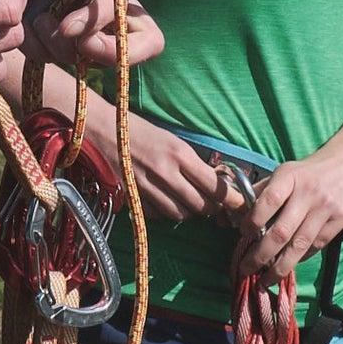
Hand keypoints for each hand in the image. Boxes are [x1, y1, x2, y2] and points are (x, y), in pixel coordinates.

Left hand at [0, 0, 170, 73]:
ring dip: (60, 46)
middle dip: (106, 53)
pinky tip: (22, 19)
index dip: (104, 23)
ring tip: (36, 18)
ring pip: (84, 56)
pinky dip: (35, 44)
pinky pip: (49, 54)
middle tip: (72, 41)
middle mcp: (101, 0)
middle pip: (131, 47)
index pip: (131, 13)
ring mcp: (75, 18)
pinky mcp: (47, 30)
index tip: (69, 25)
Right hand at [119, 115, 251, 225]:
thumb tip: (215, 181)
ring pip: (179, 213)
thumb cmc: (141, 130)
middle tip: (215, 205)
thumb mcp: (173, 140)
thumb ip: (192, 162)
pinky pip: (157, 215)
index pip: (213, 185)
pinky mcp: (132, 196)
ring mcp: (147, 186)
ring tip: (192, 204)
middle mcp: (165, 171)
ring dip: (190, 212)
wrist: (104, 128)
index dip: (230, 199)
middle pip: (199, 204)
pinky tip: (167, 203)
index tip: (238, 203)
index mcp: (179, 153)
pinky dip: (166, 213)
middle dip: (211, 208)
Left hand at [239, 148, 342, 288]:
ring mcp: (325, 209)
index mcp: (289, 177)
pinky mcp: (340, 222)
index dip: (253, 220)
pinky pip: (315, 246)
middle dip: (261, 254)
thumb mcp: (285, 173)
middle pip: (282, 231)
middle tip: (246, 269)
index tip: (242, 234)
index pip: (268, 200)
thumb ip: (262, 192)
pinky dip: (299, 258)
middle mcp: (308, 193)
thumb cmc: (309, 172)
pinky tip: (287, 266)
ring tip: (265, 280)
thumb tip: (234, 215)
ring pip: (299, 245)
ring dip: (279, 267)